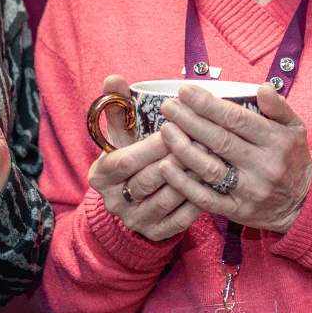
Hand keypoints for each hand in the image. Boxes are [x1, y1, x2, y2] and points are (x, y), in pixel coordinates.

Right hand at [86, 75, 202, 241]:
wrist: (132, 197)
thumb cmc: (130, 153)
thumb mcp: (121, 132)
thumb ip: (118, 104)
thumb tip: (114, 78)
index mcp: (100, 175)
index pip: (124, 161)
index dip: (150, 146)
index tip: (173, 128)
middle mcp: (114, 201)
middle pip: (148, 180)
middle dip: (176, 159)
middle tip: (202, 141)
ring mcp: (134, 220)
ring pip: (166, 199)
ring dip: (190, 178)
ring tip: (210, 159)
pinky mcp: (155, 234)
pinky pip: (180, 220)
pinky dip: (197, 201)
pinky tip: (211, 184)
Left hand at [156, 82, 311, 232]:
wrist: (305, 204)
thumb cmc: (292, 158)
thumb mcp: (295, 128)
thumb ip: (279, 107)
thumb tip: (263, 88)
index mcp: (276, 141)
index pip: (236, 119)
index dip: (207, 104)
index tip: (185, 91)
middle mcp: (264, 166)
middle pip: (219, 140)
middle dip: (189, 121)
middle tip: (168, 107)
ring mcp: (250, 191)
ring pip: (210, 169)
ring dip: (182, 149)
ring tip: (164, 130)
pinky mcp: (237, 211)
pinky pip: (205, 198)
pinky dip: (183, 184)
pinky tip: (164, 167)